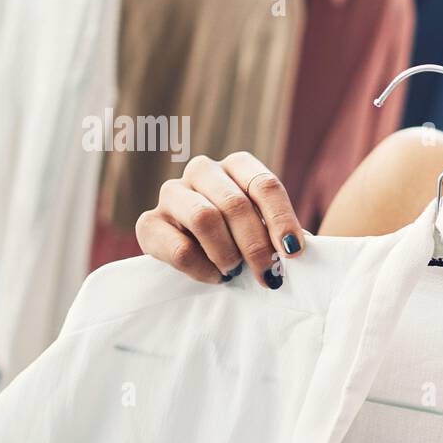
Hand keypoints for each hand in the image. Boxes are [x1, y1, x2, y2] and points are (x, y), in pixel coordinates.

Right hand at [135, 153, 305, 288]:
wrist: (197, 252)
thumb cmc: (242, 238)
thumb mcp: (264, 229)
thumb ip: (279, 234)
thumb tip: (292, 248)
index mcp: (237, 165)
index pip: (265, 185)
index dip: (281, 220)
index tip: (293, 252)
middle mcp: (202, 170)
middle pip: (235, 204)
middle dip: (256, 245)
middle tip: (269, 275)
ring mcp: (172, 193)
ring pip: (204, 218)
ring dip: (227, 254)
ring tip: (236, 273)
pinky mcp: (149, 223)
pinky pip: (179, 248)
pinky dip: (203, 269)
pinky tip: (216, 277)